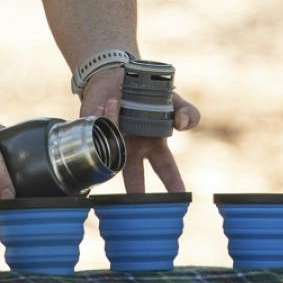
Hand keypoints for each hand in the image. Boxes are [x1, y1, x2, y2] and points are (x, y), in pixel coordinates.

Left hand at [79, 70, 199, 192]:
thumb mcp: (174, 100)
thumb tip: (183, 124)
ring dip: (115, 141)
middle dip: (136, 193)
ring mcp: (112, 140)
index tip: (179, 201)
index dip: (173, 186)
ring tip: (119, 116)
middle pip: (134, 177)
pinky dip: (106, 114)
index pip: (166, 171)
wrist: (120, 75)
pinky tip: (110, 103)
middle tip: (138, 207)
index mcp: (153, 145)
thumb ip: (189, 112)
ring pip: (111, 154)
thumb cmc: (149, 94)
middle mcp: (132, 148)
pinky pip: (100, 127)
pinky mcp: (94, 128)